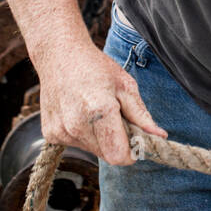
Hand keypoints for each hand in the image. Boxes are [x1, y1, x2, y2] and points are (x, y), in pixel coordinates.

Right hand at [38, 43, 167, 165]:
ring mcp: (61, 131)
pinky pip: (76, 144)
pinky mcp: (50, 134)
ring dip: (100, 138)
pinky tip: (80, 113)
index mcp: (100, 111)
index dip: (132, 152)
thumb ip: (141, 115)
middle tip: (117, 118)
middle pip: (107, 155)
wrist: (59, 55)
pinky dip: (84, 134)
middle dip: (117, 142)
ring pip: (92, 150)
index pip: (119, 156)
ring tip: (96, 111)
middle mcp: (77, 125)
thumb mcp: (125, 84)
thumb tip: (159, 136)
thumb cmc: (95, 67)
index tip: (136, 141)